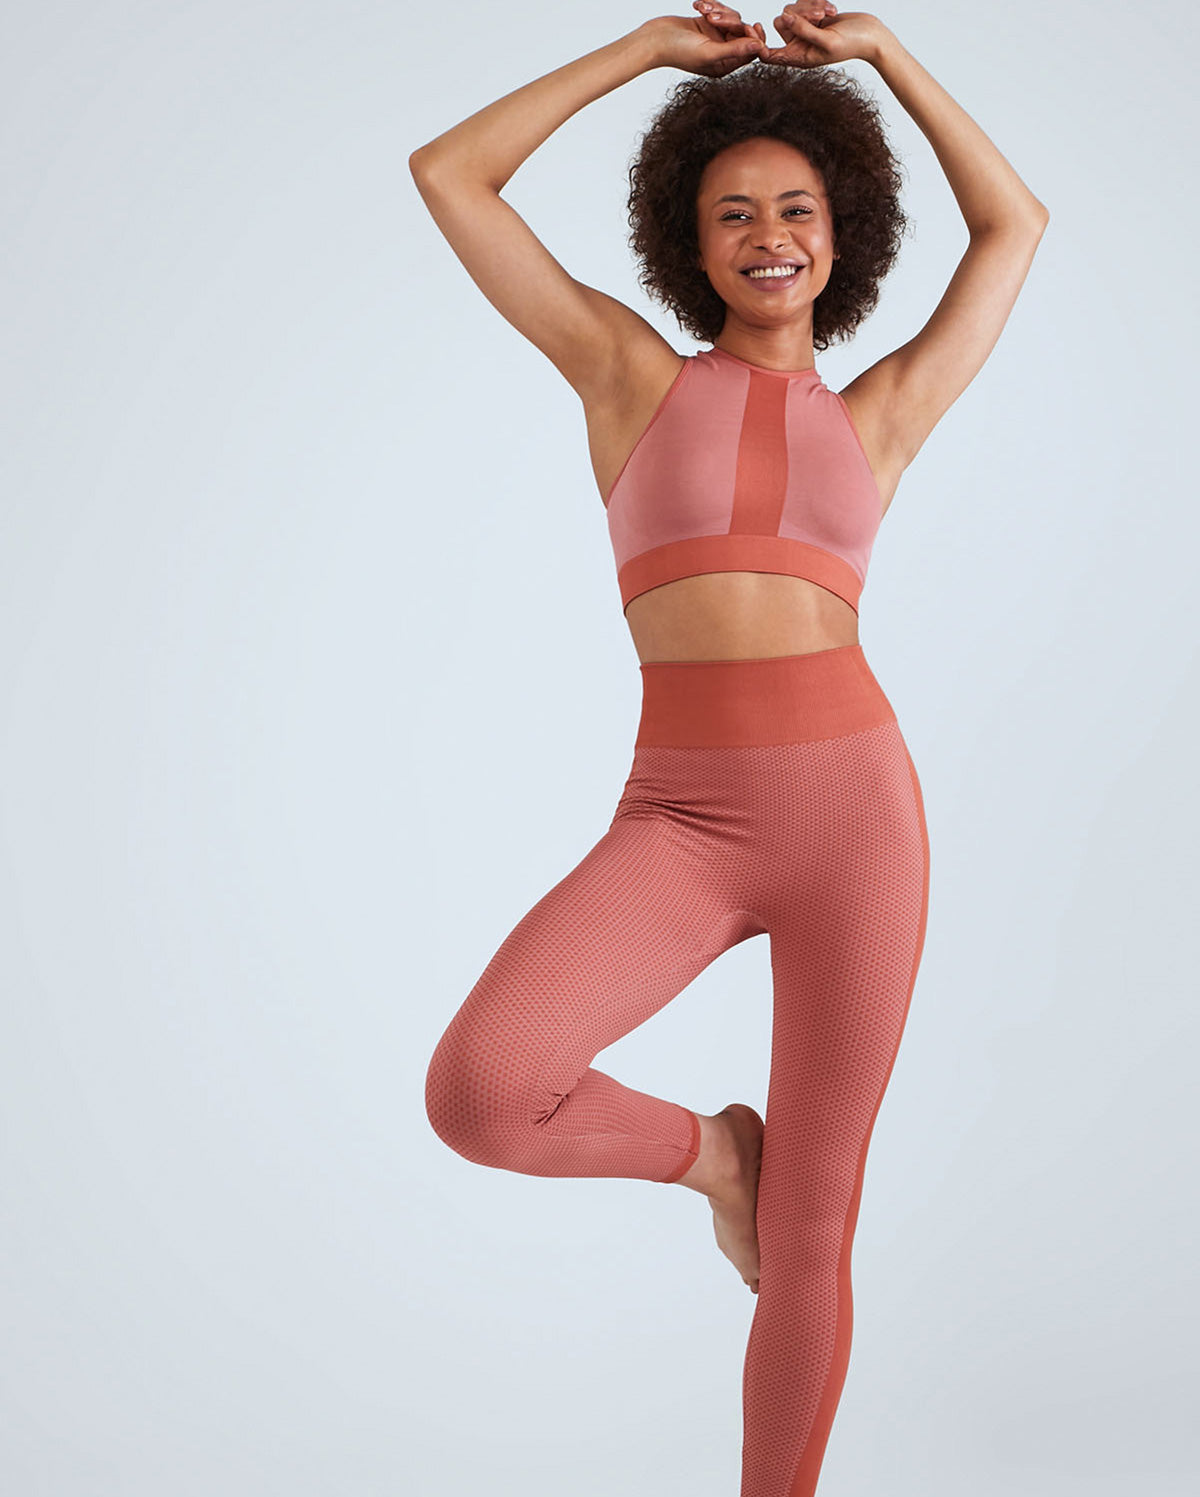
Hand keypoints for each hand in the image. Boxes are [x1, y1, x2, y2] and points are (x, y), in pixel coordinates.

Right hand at [642, 7, 764, 76]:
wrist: (653, 39)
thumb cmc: (677, 51)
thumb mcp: (709, 52)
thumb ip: (735, 50)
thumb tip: (759, 47)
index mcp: (725, 66)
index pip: (750, 51)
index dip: (754, 37)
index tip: (750, 26)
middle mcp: (722, 53)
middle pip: (743, 32)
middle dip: (731, 21)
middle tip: (713, 18)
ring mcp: (715, 37)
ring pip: (732, 18)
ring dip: (719, 10)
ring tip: (702, 12)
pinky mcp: (707, 24)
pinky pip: (720, 10)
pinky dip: (711, 5)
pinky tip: (697, 7)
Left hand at [758, 6, 882, 67]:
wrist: (870, 34)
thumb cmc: (852, 44)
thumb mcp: (827, 40)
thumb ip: (805, 31)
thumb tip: (785, 19)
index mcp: (798, 58)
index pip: (767, 55)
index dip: (756, 43)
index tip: (755, 26)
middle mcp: (799, 44)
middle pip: (779, 24)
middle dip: (797, 15)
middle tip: (818, 16)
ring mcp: (805, 29)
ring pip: (792, 10)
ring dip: (810, 7)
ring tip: (829, 14)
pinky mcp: (813, 16)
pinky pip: (804, 3)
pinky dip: (817, 2)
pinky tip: (832, 10)